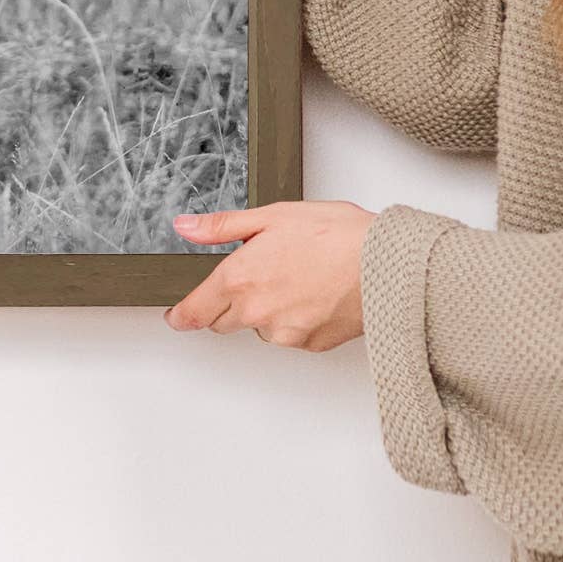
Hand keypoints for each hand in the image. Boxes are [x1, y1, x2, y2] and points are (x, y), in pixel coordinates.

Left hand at [165, 203, 371, 349]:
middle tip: (256, 276)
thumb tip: (185, 228)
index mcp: (239, 280)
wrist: (386, 263)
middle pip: (224, 321)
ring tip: (297, 277)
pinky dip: (296, 319)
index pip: (195, 312)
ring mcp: (285, 334)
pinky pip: (291, 335)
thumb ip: (222, 227)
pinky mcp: (311, 345)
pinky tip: (314, 293)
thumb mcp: (272, 216)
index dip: (182, 315)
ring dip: (267, 311)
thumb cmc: (335, 235)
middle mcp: (258, 313)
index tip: (176, 317)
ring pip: (261, 328)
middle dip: (230, 304)